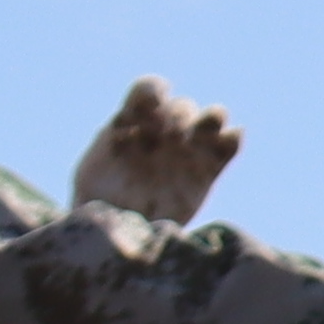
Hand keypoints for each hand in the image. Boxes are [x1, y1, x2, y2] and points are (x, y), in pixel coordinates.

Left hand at [70, 76, 243, 219]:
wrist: (125, 233)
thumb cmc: (99, 207)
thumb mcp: (90, 182)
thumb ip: (106, 161)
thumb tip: (127, 159)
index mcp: (132, 122)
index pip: (148, 89)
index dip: (154, 92)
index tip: (151, 113)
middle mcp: (163, 129)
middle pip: (183, 106)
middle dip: (179, 119)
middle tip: (170, 141)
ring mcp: (188, 148)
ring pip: (213, 116)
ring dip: (213, 118)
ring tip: (204, 140)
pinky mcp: (209, 169)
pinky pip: (230, 142)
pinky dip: (233, 138)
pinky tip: (223, 149)